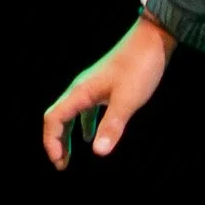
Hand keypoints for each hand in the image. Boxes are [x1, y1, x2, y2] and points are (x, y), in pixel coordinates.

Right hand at [42, 16, 178, 168]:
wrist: (153, 39)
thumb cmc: (140, 67)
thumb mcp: (128, 100)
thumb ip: (112, 126)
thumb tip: (98, 152)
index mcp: (81, 91)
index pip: (53, 118)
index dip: (51, 141)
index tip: (59, 162)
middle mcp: (81, 88)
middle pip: (58, 117)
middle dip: (56, 142)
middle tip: (62, 165)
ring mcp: (91, 86)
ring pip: (70, 114)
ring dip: (67, 135)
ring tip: (69, 156)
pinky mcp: (103, 86)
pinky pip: (84, 109)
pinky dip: (83, 125)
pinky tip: (89, 137)